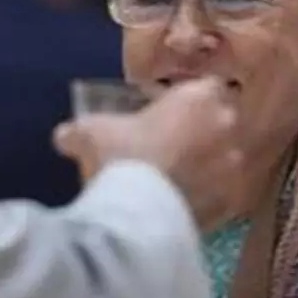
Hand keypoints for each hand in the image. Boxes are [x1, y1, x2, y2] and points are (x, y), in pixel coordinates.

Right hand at [53, 77, 242, 230]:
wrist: (138, 211)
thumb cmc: (119, 154)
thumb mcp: (89, 133)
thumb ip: (78, 131)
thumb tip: (63, 136)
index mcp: (198, 97)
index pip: (208, 87)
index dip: (192, 100)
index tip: (174, 112)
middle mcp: (225, 126)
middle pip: (221, 123)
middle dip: (204, 132)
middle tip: (175, 146)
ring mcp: (233, 165)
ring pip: (225, 159)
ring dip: (209, 165)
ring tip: (179, 179)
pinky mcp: (233, 201)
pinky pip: (223, 194)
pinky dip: (209, 197)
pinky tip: (185, 204)